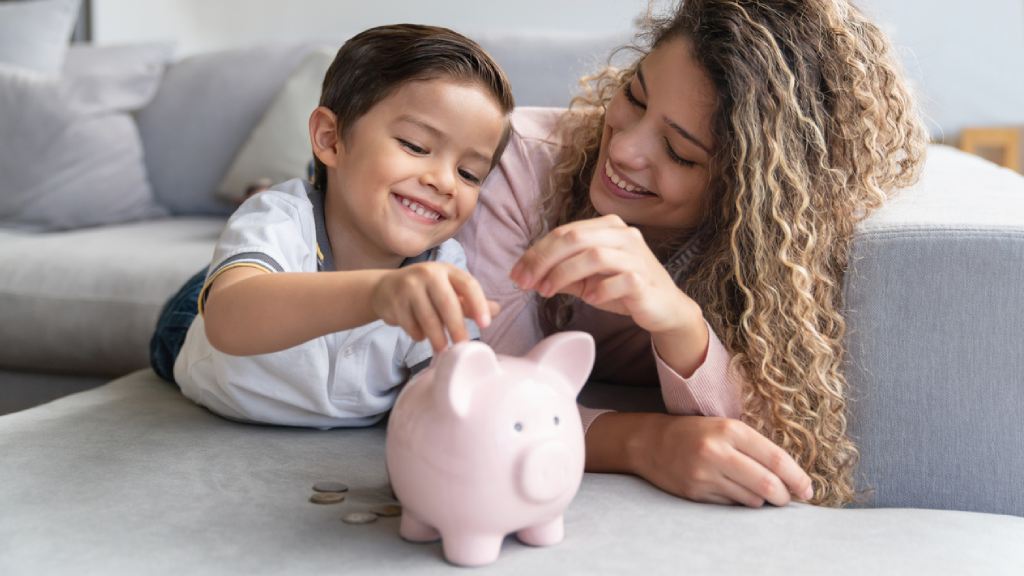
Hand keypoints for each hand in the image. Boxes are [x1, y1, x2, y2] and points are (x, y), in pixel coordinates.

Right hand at [371, 263, 499, 352]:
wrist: (385, 288)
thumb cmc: (425, 291)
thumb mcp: (448, 290)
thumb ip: (470, 302)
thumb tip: (496, 310)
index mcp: (447, 270)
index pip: (468, 285)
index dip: (479, 304)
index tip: (485, 324)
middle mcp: (428, 273)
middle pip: (447, 303)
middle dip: (457, 327)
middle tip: (462, 346)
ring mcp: (409, 286)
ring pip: (428, 317)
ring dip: (437, 338)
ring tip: (443, 350)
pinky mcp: (394, 301)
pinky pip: (410, 325)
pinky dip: (418, 335)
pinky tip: (420, 335)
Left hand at [509, 215, 693, 334]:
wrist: (664, 308)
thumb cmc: (624, 289)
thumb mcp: (587, 279)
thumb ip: (562, 273)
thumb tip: (528, 275)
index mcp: (607, 227)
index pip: (564, 232)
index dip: (536, 252)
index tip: (516, 274)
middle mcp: (623, 235)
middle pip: (574, 237)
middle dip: (543, 260)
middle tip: (526, 282)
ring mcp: (636, 255)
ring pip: (593, 255)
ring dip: (564, 274)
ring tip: (548, 292)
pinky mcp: (645, 279)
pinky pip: (618, 280)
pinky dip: (599, 290)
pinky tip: (590, 299)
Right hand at [636, 414, 812, 506]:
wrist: (650, 442)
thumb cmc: (695, 432)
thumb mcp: (725, 427)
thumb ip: (755, 447)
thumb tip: (790, 476)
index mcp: (730, 430)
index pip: (776, 459)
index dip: (798, 478)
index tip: (808, 489)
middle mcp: (717, 452)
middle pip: (767, 485)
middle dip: (784, 496)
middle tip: (788, 498)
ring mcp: (705, 475)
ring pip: (751, 500)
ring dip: (762, 501)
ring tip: (759, 492)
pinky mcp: (695, 492)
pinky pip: (731, 505)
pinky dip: (740, 502)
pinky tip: (735, 491)